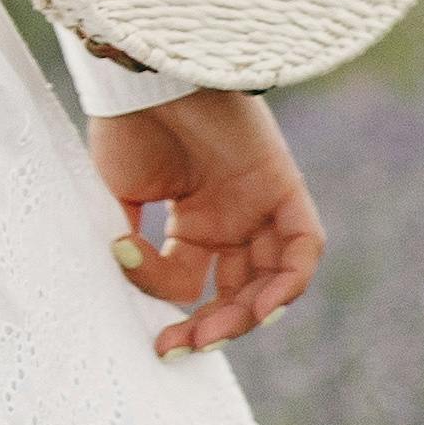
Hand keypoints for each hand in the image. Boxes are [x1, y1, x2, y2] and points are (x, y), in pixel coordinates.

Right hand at [93, 87, 323, 357]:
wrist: (146, 77)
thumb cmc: (126, 126)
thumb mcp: (119, 196)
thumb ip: (132, 245)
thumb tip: (130, 285)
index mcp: (194, 221)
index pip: (193, 283)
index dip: (172, 309)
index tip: (148, 326)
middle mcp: (232, 218)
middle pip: (238, 291)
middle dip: (213, 327)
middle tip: (181, 347)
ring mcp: (261, 205)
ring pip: (274, 278)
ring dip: (249, 314)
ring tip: (215, 332)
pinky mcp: (285, 189)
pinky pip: (305, 247)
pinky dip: (290, 281)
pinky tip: (263, 306)